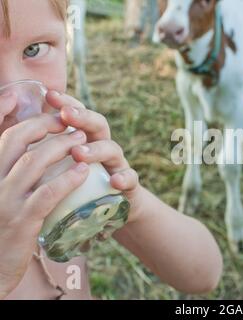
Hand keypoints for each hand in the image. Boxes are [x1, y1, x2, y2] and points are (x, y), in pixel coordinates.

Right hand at [0, 93, 89, 297]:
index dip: (33, 120)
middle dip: (47, 125)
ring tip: (82, 140)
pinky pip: (46, 194)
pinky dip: (66, 179)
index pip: (7, 136)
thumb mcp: (7, 195)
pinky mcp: (21, 222)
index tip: (56, 113)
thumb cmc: (5, 227)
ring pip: (33, 163)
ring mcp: (6, 202)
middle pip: (18, 141)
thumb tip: (39, 150)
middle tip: (73, 122)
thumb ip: (18, 172)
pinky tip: (82, 171)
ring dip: (61, 147)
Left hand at [45, 91, 141, 221]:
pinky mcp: (128, 185)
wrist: (113, 211)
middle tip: (65, 114)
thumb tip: (13, 137)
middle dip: (82, 117)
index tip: (49, 95)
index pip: (78, 114)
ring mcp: (116, 164)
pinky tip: (115, 181)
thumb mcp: (61, 168)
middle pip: (98, 124)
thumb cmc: (79, 189)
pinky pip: (130, 179)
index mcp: (85, 139)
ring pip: (113, 149)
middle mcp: (102, 147)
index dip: (66, 102)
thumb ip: (44, 153)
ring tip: (78, 153)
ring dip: (96, 149)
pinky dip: (124, 178)